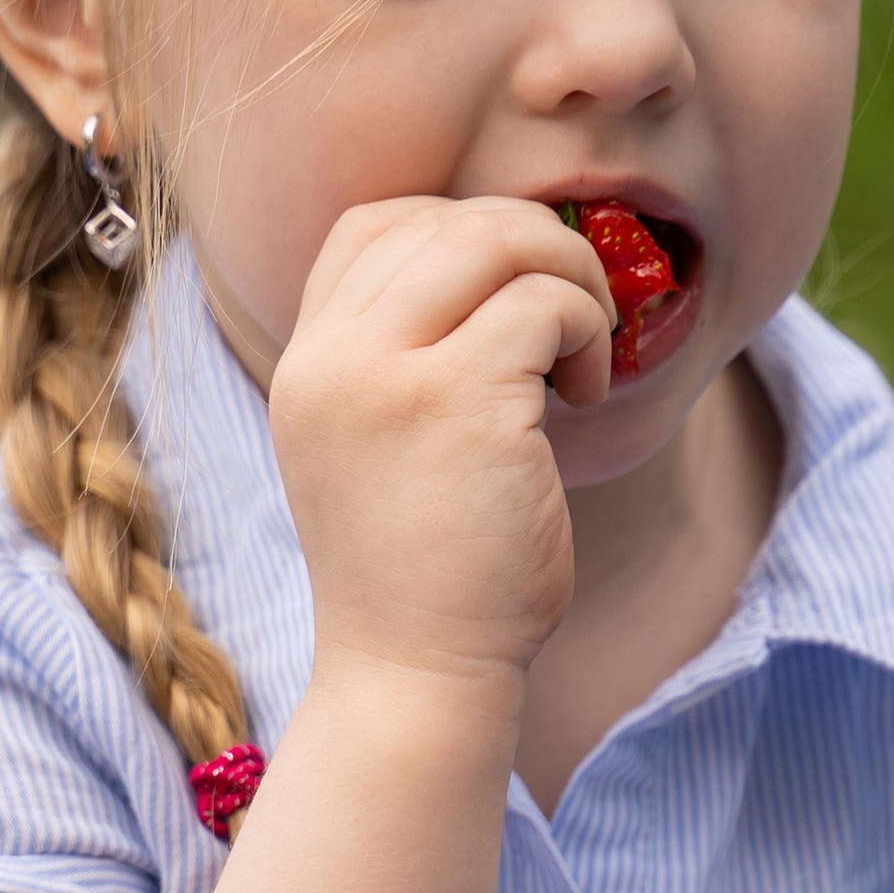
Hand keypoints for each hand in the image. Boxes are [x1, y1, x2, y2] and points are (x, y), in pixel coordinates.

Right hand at [270, 195, 616, 699]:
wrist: (414, 674)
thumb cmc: (422, 572)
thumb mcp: (376, 446)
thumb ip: (401, 361)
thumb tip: (501, 268)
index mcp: (306, 364)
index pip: (372, 226)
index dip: (460, 235)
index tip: (511, 298)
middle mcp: (330, 358)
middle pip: (440, 217)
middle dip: (530, 246)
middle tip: (573, 315)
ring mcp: (385, 373)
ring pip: (498, 243)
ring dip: (569, 280)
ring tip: (585, 352)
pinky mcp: (458, 400)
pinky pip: (545, 305)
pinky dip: (587, 331)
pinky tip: (586, 397)